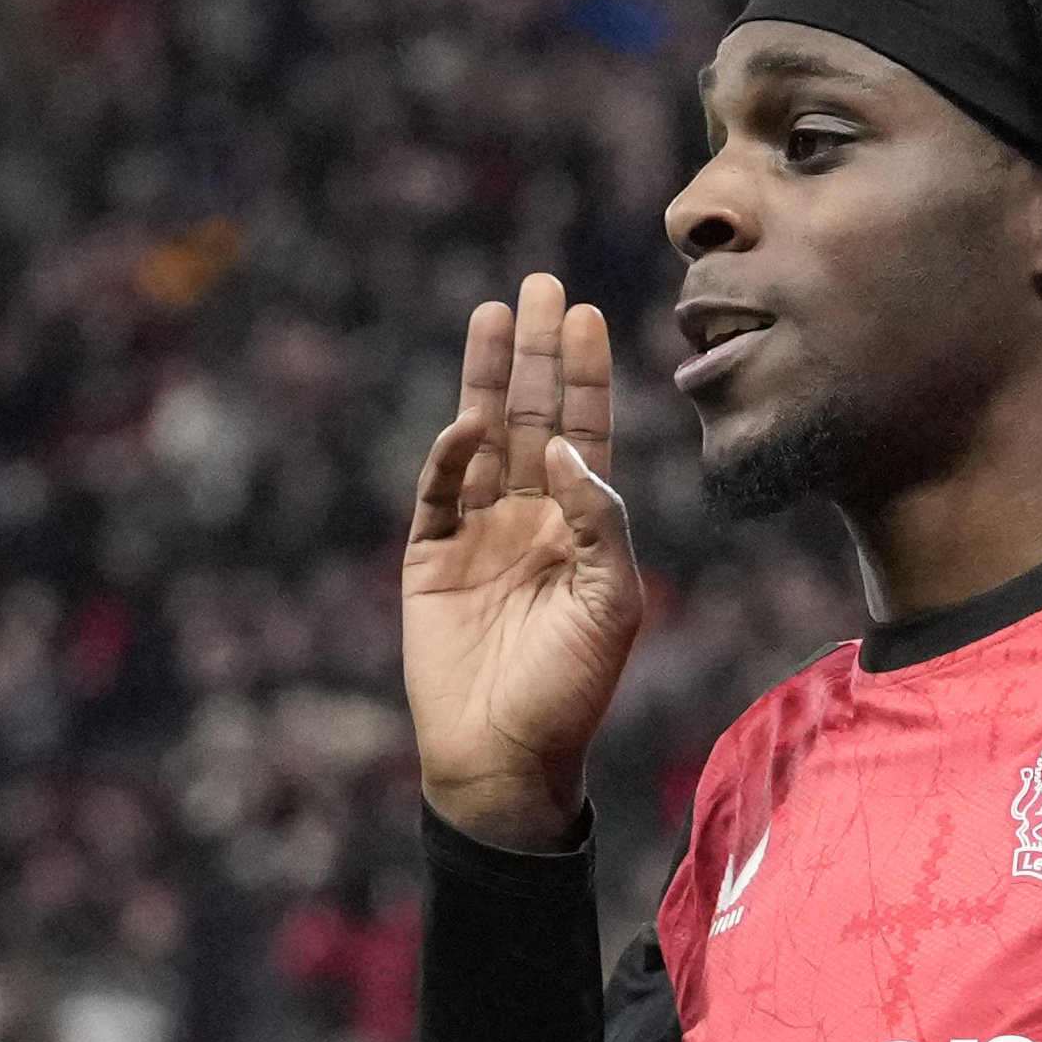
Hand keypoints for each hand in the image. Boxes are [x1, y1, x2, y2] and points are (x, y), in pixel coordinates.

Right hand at [404, 274, 642, 851]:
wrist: (505, 757)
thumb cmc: (572, 689)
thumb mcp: (613, 603)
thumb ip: (601, 522)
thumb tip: (564, 451)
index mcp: (583, 528)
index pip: (586, 434)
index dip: (585, 376)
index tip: (584, 315)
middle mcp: (530, 519)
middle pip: (533, 417)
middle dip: (537, 354)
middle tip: (540, 284)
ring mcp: (476, 535)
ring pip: (482, 439)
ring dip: (488, 379)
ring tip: (492, 314)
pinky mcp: (428, 559)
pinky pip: (437, 493)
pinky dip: (448, 456)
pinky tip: (467, 420)